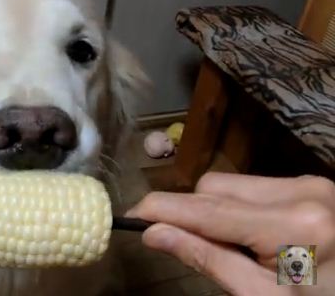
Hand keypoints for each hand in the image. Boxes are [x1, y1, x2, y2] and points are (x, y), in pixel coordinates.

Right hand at [127, 172, 334, 295]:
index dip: (164, 209)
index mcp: (294, 225)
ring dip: (213, 209)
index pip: (209, 210)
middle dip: (189, 212)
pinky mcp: (312, 185)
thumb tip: (155, 234)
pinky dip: (237, 208)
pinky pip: (253, 187)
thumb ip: (208, 260)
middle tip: (174, 241)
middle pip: (216, 187)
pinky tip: (246, 235)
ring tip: (225, 246)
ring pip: (231, 183)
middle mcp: (303, 191)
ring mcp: (311, 184)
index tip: (131, 214)